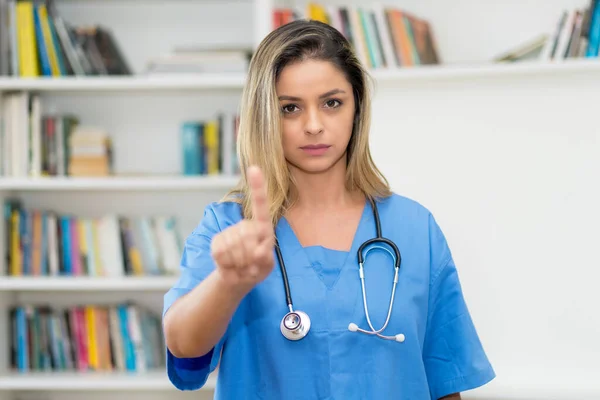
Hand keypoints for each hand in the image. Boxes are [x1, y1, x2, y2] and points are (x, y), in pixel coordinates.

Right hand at [211, 165, 274, 291]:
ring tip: (243, 265)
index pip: (260, 205)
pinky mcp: (217, 241)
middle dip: (251, 255)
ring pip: (234, 247)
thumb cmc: (258, 267)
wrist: (239, 278)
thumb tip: (258, 251)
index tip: (254, 168)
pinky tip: (232, 265)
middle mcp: (246, 225)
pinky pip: (221, 253)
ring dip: (240, 263)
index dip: (257, 187)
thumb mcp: (266, 265)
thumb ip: (265, 258)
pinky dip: (228, 264)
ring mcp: (230, 232)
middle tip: (252, 265)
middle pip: (247, 235)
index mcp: (262, 227)